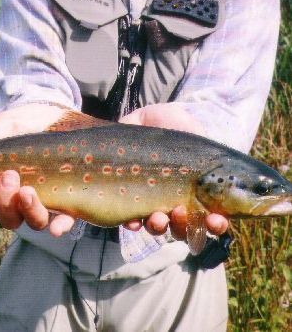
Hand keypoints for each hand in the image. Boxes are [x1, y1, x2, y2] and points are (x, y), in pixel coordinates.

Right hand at [0, 104, 78, 235]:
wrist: (56, 111)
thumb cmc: (25, 122)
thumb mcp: (5, 128)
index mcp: (0, 189)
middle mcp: (21, 201)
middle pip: (8, 219)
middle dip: (4, 202)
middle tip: (8, 176)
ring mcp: (46, 202)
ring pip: (34, 223)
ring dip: (28, 211)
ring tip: (27, 191)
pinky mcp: (70, 200)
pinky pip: (65, 221)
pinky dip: (59, 226)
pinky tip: (56, 227)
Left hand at [120, 103, 229, 239]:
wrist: (138, 120)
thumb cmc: (171, 126)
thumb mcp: (193, 132)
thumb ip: (208, 152)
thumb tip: (219, 170)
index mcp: (198, 190)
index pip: (212, 216)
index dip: (216, 224)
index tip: (216, 221)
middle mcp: (176, 200)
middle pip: (184, 228)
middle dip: (185, 227)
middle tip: (181, 212)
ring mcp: (152, 202)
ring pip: (158, 227)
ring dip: (160, 227)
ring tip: (158, 217)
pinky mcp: (128, 200)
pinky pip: (131, 220)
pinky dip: (133, 224)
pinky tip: (133, 220)